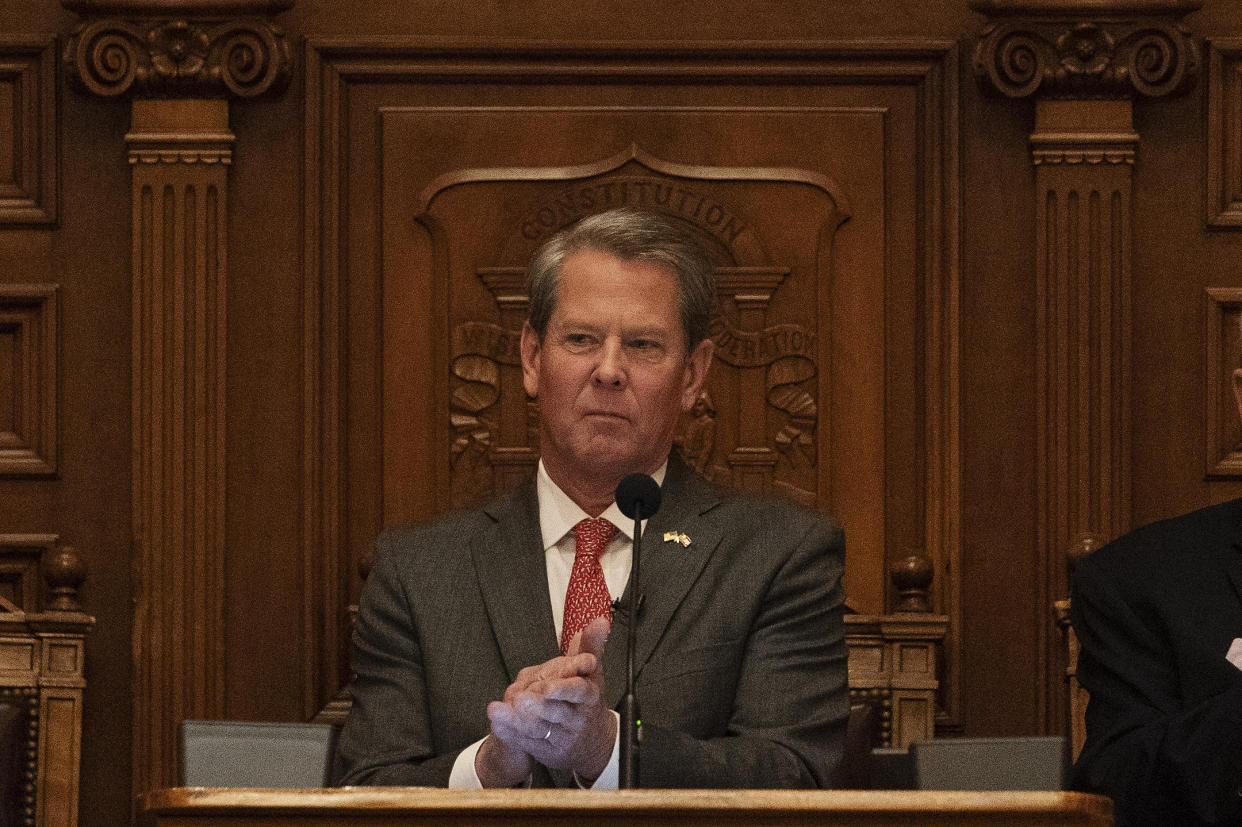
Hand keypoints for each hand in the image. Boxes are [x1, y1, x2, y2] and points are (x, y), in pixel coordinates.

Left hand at [484, 615, 615, 782]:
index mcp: (589, 697)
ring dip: (517, 721)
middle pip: (556, 712)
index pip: (578, 692)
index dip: (562, 690)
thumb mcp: (593, 673)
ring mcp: (562, 737)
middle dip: (537, 706)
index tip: (546, 687)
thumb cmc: (587, 702)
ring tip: (498, 711)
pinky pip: (528, 741)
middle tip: (518, 698)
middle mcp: (577, 719)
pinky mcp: (548, 751)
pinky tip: (497, 723)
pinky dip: (511, 733)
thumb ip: (591, 646)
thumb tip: (599, 621)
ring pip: (539, 728)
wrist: (592, 743)